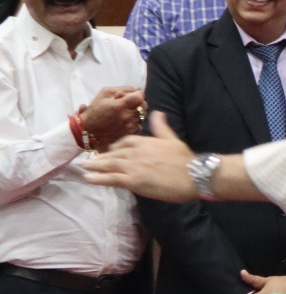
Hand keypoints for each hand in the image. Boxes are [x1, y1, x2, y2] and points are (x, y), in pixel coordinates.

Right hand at [79, 87, 145, 149]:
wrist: (87, 130)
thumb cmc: (95, 110)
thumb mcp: (104, 94)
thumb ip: (121, 89)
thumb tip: (136, 89)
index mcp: (120, 105)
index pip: (140, 96)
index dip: (138, 94)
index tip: (133, 95)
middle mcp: (127, 116)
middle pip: (144, 106)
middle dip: (138, 103)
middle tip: (129, 104)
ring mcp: (129, 126)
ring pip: (142, 116)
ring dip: (136, 113)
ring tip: (125, 113)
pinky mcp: (129, 134)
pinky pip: (139, 126)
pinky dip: (134, 122)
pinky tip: (126, 122)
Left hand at [82, 111, 199, 200]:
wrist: (194, 175)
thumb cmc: (185, 159)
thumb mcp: (172, 138)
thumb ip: (161, 126)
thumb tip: (157, 112)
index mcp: (144, 141)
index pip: (124, 141)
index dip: (115, 147)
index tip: (110, 151)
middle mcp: (135, 152)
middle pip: (113, 153)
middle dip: (101, 157)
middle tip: (89, 161)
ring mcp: (132, 167)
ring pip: (108, 165)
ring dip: (94, 166)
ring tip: (84, 168)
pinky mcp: (133, 181)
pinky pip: (111, 179)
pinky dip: (98, 178)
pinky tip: (88, 178)